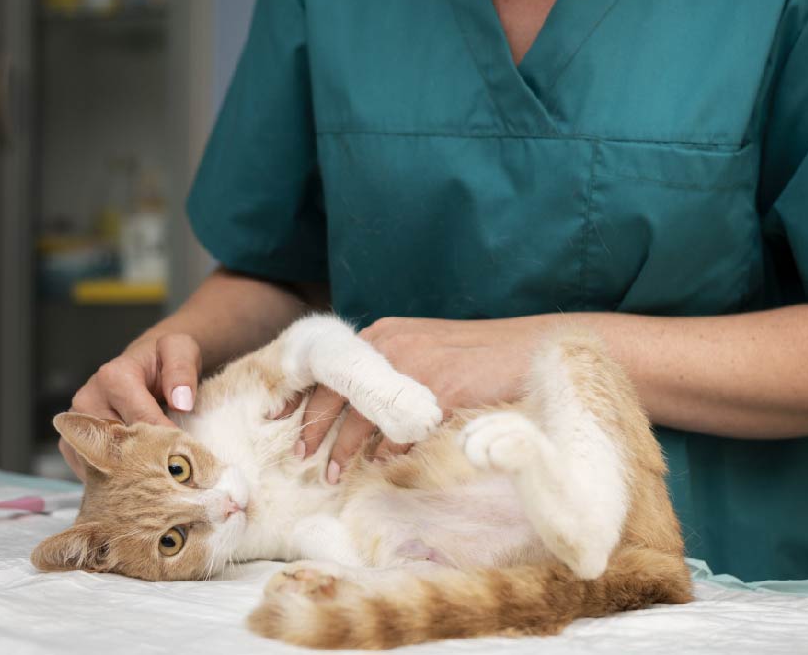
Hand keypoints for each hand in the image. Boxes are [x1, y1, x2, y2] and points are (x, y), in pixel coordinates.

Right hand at [60, 333, 200, 479]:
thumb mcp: (180, 351)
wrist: (146, 362)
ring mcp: (77, 422)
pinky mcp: (73, 440)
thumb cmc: (163, 359)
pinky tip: (134, 477)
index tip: (184, 459)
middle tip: (172, 476)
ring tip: (154, 480)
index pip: (141, 422)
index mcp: (113, 378)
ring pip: (102, 461)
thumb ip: (182, 372)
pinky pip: (90, 469)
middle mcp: (87, 399)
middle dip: (146, 463)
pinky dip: (113, 477)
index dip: (164, 443)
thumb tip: (180, 403)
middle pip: (118, 445)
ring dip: (128, 474)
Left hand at [297, 317, 533, 481]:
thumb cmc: (480, 357)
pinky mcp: (438, 390)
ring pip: (362, 416)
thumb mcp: (425, 351)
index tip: (277, 417)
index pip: (328, 365)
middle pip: (335, 391)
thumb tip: (359, 413)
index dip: (301, 395)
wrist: (530, 351)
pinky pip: (401, 430)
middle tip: (301, 455)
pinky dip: (388, 451)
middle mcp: (392, 345)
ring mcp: (414, 366)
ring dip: (344, 449)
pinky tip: (383, 464)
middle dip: (315, 428)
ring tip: (333, 474)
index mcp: (385, 334)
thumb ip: (391, 370)